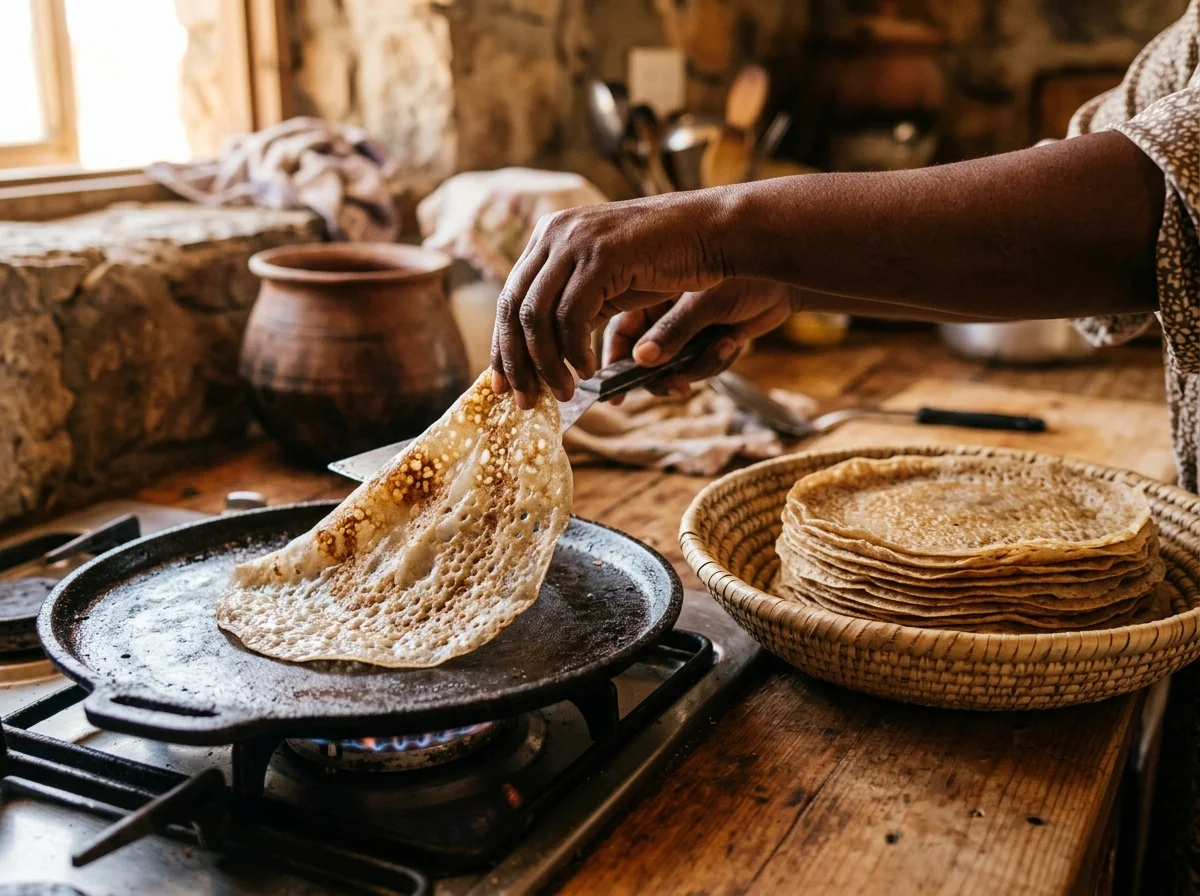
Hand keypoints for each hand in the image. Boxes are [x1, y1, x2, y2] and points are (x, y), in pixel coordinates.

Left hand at [489, 192, 733, 407]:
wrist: (714, 230)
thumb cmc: (666, 258)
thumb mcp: (608, 280)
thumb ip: (573, 303)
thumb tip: (540, 351)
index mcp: (549, 235)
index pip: (510, 299)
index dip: (503, 346)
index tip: (502, 386)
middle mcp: (554, 233)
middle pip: (515, 309)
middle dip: (517, 362)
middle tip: (525, 400)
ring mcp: (576, 241)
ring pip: (539, 316)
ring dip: (548, 363)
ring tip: (565, 392)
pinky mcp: (601, 256)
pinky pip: (572, 316)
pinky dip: (576, 351)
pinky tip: (589, 371)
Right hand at [602, 279, 793, 402]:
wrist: (785, 282)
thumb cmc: (741, 278)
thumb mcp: (703, 303)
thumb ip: (673, 332)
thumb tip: (641, 361)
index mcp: (649, 297)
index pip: (621, 336)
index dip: (614, 364)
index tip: (614, 394)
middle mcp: (662, 318)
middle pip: (646, 362)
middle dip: (663, 377)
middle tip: (678, 386)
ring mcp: (684, 334)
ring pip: (676, 370)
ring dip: (700, 366)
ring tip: (723, 345)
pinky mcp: (706, 345)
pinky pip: (702, 369)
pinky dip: (718, 360)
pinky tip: (736, 340)